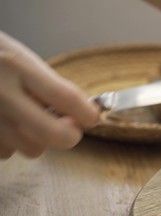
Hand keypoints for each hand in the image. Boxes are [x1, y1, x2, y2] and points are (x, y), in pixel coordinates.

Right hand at [0, 32, 99, 158]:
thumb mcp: (20, 59)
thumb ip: (49, 84)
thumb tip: (83, 110)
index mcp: (18, 67)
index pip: (65, 97)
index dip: (87, 113)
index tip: (92, 117)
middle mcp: (1, 93)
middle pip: (52, 134)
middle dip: (69, 135)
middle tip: (71, 128)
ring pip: (31, 148)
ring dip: (38, 139)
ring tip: (28, 120)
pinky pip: (7, 152)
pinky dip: (12, 143)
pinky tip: (6, 125)